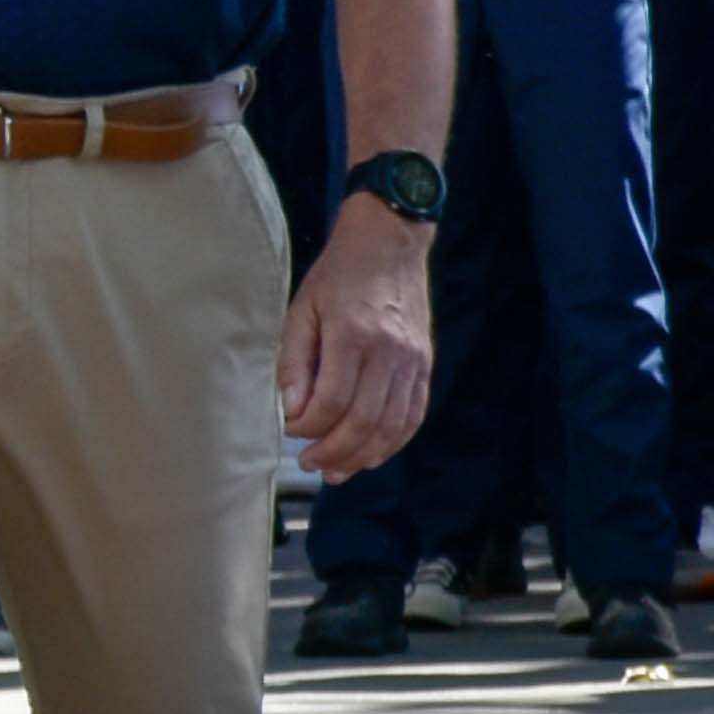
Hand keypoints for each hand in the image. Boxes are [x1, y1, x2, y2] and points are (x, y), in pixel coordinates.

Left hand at [278, 196, 434, 479]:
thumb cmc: (338, 274)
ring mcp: (413, 360)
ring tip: (336, 470)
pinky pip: (414, 414)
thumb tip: (290, 409)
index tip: (288, 430)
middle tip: (309, 463)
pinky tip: (371, 454)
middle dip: (334, 451)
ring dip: (364, 455)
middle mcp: (389, 351)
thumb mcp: (302, 308)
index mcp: (353, 334)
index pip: (332, 400)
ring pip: (393, 425)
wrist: (389, 243)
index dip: (308, 426)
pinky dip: (393, 441)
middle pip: (365, 420)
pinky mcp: (425, 364)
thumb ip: (295, 361)